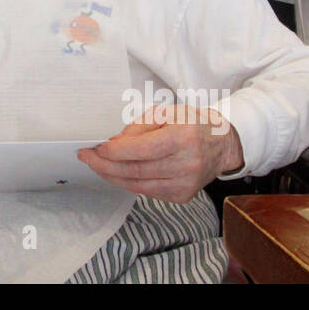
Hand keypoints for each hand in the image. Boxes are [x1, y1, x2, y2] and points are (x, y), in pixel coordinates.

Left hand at [76, 104, 243, 203]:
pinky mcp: (183, 196)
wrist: (221, 145)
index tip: (96, 148)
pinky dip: (129, 183)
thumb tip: (113, 144)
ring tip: (96, 165)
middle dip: (105, 165)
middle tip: (87, 157)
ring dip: (112, 176)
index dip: (115, 151)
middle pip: (136, 170)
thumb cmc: (191, 124)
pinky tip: (117, 173)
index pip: (142, 150)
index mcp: (184, 138)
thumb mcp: (166, 113)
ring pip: (139, 185)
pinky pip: (148, 192)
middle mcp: (187, 164)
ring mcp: (186, 184)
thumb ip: (138, 127)